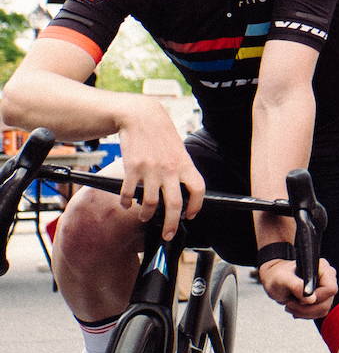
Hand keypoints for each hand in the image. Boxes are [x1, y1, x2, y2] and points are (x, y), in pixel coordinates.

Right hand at [115, 99, 203, 241]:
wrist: (141, 117)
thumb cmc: (161, 136)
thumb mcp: (178, 151)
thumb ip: (181, 170)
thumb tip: (183, 192)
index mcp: (185, 165)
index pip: (198, 190)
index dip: (196, 206)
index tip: (190, 216)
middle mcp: (170, 169)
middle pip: (174, 205)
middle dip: (171, 224)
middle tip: (166, 234)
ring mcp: (150, 170)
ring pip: (150, 203)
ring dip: (146, 215)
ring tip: (144, 216)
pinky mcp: (132, 168)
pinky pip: (128, 193)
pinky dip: (126, 203)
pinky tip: (126, 204)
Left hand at [259, 256, 338, 320]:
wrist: (274, 281)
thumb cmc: (277, 276)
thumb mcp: (282, 279)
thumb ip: (296, 286)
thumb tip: (311, 298)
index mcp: (322, 268)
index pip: (330, 288)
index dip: (316, 297)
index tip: (300, 298)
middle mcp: (326, 278)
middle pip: (327, 302)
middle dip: (306, 308)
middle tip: (291, 303)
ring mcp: (325, 289)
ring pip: (323, 310)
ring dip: (304, 312)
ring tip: (291, 304)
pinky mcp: (321, 299)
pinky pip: (319, 313)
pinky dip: (305, 314)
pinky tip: (296, 307)